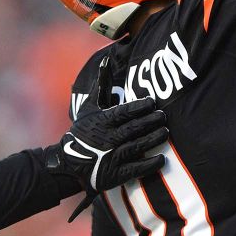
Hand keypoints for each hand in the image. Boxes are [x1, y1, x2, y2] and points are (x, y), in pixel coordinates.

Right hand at [46, 57, 167, 219]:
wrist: (69, 163)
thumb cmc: (83, 130)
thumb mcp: (89, 107)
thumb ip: (101, 85)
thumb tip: (107, 61)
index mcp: (102, 121)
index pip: (124, 112)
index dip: (139, 107)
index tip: (152, 102)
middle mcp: (108, 139)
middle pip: (133, 128)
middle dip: (150, 121)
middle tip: (163, 116)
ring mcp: (112, 157)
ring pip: (136, 146)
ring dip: (153, 139)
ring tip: (165, 132)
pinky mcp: (115, 174)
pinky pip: (135, 169)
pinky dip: (149, 164)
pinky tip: (161, 158)